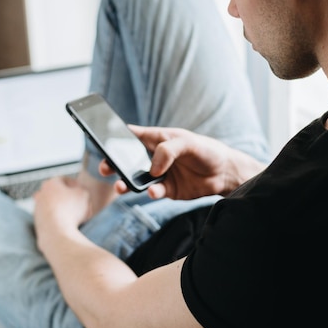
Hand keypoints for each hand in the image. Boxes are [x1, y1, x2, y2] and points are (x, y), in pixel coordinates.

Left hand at [33, 177, 90, 253]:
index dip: (76, 185)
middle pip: (57, 193)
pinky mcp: (38, 223)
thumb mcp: (84, 194)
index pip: (64, 180)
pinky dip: (59, 220)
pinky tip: (68, 225)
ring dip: (63, 209)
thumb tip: (80, 192)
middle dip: (68, 197)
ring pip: (53, 206)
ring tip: (76, 217)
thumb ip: (82, 189)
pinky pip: (51, 219)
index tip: (82, 192)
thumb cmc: (70, 212)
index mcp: (50, 184)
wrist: (57, 235)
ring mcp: (37, 210)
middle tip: (79, 203)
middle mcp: (40, 195)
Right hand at [99, 126, 264, 200]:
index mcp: (158, 138)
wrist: (226, 174)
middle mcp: (156, 156)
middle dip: (114, 163)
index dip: (116, 135)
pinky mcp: (168, 190)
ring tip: (120, 186)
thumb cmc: (208, 150)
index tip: (101, 138)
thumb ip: (169, 151)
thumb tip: (153, 169)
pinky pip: (153, 192)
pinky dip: (151, 192)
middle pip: (128, 159)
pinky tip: (152, 191)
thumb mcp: (189, 143)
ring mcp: (160, 174)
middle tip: (105, 168)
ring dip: (126, 182)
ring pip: (136, 178)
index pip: (132, 135)